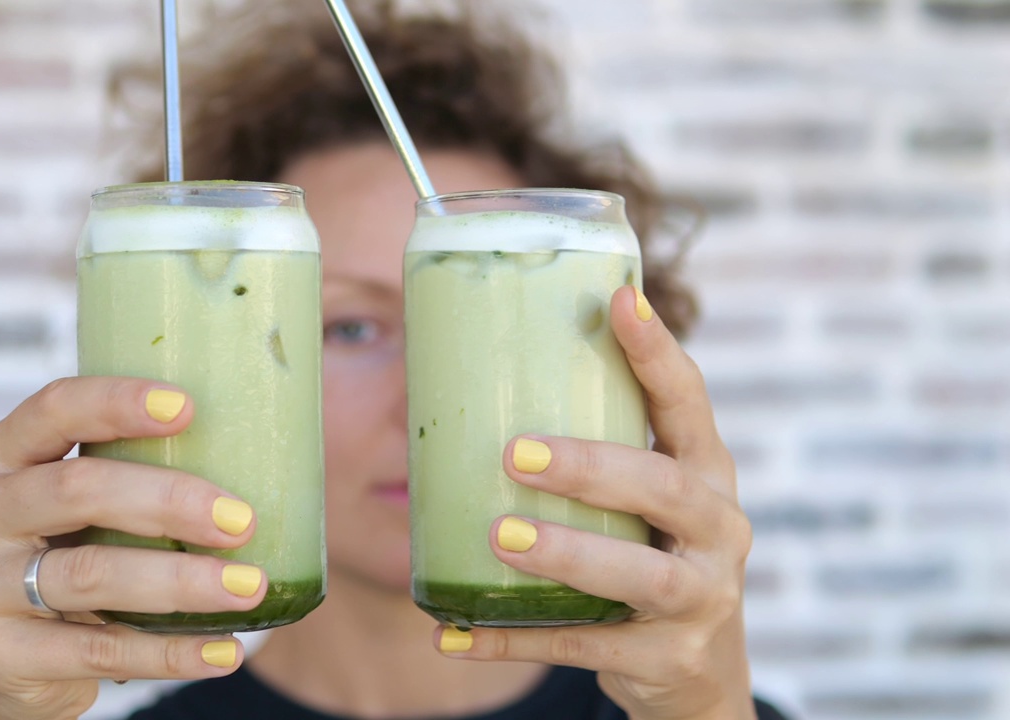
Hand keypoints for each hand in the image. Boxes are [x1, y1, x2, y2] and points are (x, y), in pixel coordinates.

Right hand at [0, 377, 265, 719]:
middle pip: (75, 490)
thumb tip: (269, 444)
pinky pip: (97, 650)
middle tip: (242, 520)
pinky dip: (169, 653)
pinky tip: (225, 650)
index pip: (52, 410)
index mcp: (0, 456)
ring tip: (249, 587)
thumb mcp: (81, 509)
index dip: (116, 403)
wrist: (5, 666)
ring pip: (91, 575)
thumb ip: (136, 473)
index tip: (188, 408)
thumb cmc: (70, 557)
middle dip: (168, 500)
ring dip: (180, 582)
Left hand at [432, 286, 756, 719]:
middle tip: (517, 453)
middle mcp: (719, 528)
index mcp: (706, 472)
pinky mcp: (671, 658)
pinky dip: (516, 641)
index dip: (657, 352)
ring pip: (641, 575)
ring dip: (568, 554)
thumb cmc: (649, 553)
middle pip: (665, 488)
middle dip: (593, 467)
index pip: (689, 401)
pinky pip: (588, 648)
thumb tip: (471, 384)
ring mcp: (703, 598)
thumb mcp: (644, 500)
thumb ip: (598, 448)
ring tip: (500, 537)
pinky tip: (456, 635)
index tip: (621, 299)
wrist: (698, 672)